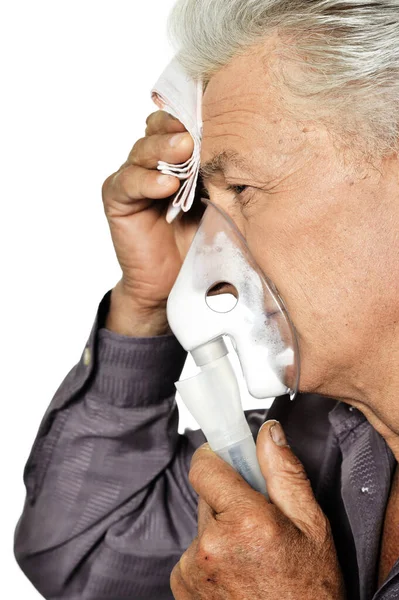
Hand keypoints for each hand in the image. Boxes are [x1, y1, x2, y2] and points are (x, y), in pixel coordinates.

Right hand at [102, 110, 204, 334]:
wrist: (175, 281)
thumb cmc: (200, 242)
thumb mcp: (218, 204)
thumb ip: (219, 177)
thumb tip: (245, 150)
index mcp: (179, 159)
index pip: (182, 126)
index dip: (194, 118)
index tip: (216, 115)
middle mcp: (153, 162)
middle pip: (160, 131)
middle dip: (178, 129)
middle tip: (196, 132)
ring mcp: (133, 178)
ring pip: (142, 151)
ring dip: (163, 149)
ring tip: (183, 149)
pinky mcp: (118, 199)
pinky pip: (127, 182)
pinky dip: (146, 181)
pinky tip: (166, 186)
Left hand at [170, 420, 345, 598]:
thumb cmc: (309, 589)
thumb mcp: (310, 525)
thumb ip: (284, 472)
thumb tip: (267, 432)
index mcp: (243, 522)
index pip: (204, 465)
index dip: (219, 458)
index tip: (231, 461)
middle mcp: (209, 545)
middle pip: (206, 494)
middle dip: (228, 499)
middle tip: (257, 520)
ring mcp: (191, 568)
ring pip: (202, 524)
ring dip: (220, 529)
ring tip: (251, 555)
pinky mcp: (182, 585)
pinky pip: (193, 551)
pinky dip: (211, 555)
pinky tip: (237, 573)